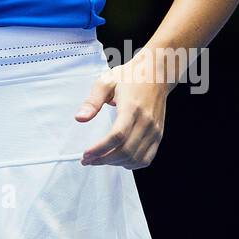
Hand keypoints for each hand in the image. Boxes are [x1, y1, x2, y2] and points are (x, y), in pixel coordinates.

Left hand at [74, 54, 167, 169]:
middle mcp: (146, 121)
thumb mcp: (106, 82)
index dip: (100, 149)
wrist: (157, 74)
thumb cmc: (130, 77)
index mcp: (132, 108)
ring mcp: (154, 130)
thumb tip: (79, 118)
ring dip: (116, 164)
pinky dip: (132, 164)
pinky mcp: (158, 135)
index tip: (86, 154)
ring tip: (100, 160)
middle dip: (104, 160)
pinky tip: (118, 160)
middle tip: (88, 160)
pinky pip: (147, 158)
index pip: (117, 136)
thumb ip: (92, 101)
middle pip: (126, 151)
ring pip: (136, 158)